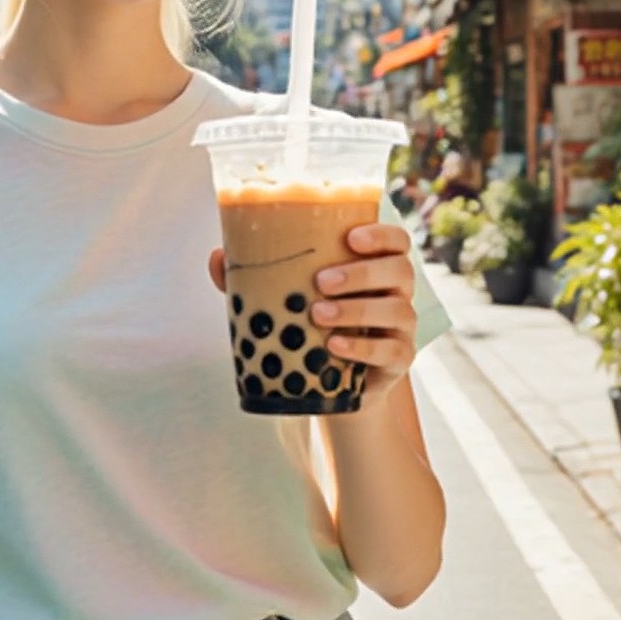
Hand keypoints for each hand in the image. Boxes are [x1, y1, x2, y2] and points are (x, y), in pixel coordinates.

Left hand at [208, 223, 418, 407]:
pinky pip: (393, 351)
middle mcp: (396, 292)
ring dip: (358, 310)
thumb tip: (218, 256)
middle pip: (400, 269)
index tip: (350, 237)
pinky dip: (363, 348)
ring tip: (318, 315)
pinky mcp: (399, 360)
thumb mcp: (287, 298)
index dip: (380, 234)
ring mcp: (402, 327)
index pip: (396, 240)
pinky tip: (334, 346)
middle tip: (321, 281)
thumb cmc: (312, 326)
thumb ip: (255, 277)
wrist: (331, 385)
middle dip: (361, 273)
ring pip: (398, 310)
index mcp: (376, 266)